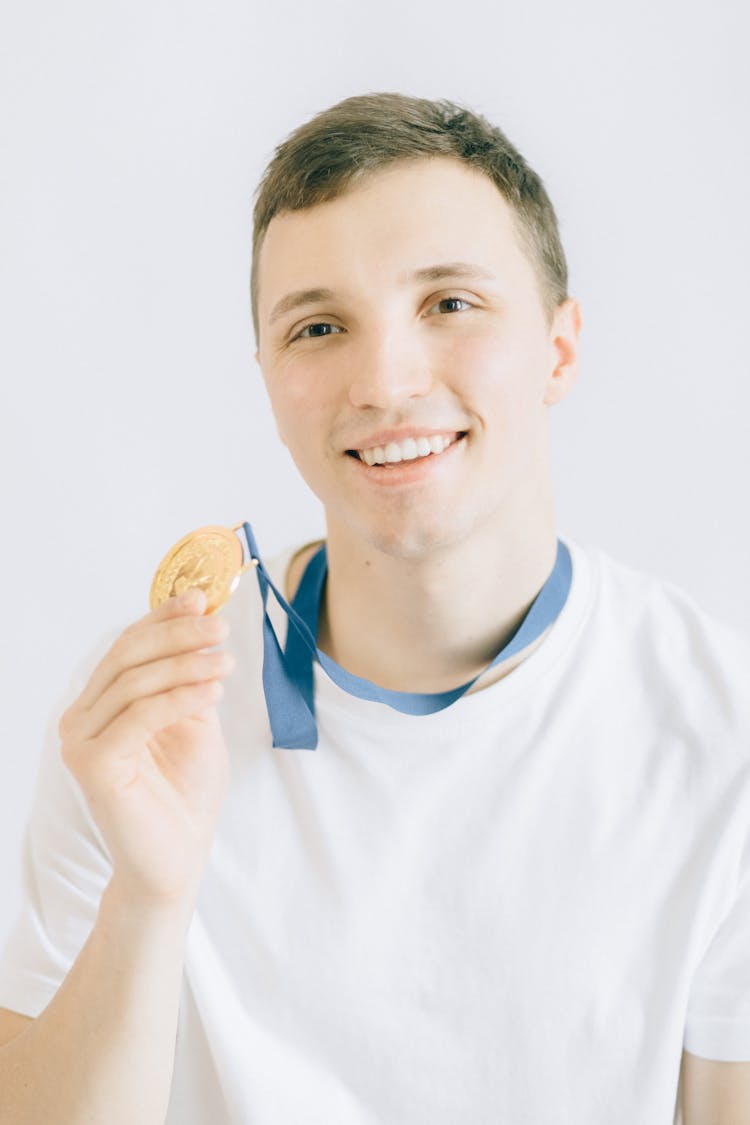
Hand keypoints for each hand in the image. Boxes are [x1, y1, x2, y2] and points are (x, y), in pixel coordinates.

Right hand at [58, 589, 234, 911]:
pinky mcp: (91, 765)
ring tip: (228, 662)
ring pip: (135, 683)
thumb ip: (190, 673)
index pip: (128, 644)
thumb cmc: (187, 790)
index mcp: (101, 701)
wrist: (180, 855)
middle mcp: (81, 717)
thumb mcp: (196, 718)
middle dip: (178, 636)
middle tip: (221, 627)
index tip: (201, 598)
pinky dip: (179, 697)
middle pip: (127, 656)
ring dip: (186, 665)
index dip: (162, 617)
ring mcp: (81, 741)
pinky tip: (214, 690)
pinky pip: (139, 717)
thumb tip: (201, 613)